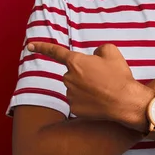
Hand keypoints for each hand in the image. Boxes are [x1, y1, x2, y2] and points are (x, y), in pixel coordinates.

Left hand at [27, 42, 152, 130]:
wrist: (125, 101)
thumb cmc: (119, 76)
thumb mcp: (111, 51)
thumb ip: (98, 50)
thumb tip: (93, 57)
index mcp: (76, 62)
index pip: (55, 52)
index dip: (42, 47)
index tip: (29, 45)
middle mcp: (69, 78)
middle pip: (73, 72)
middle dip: (84, 73)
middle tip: (103, 77)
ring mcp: (70, 94)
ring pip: (75, 87)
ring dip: (86, 87)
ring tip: (103, 89)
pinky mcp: (74, 109)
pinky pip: (78, 101)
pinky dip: (87, 100)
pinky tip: (99, 101)